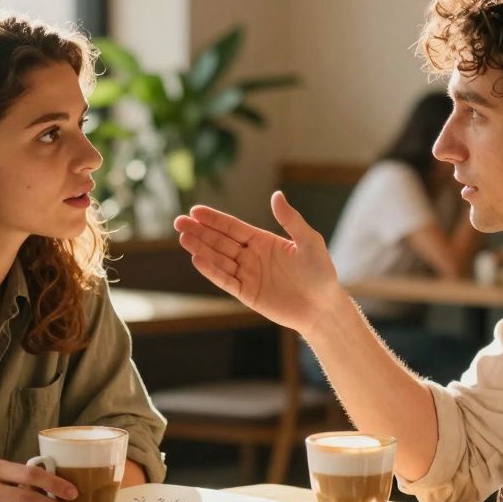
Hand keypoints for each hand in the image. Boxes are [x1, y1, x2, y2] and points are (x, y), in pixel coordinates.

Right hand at [173, 191, 346, 337]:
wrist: (323, 306)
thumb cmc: (320, 272)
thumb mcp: (309, 241)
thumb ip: (291, 220)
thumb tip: (276, 195)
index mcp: (263, 241)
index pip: (233, 228)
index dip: (214, 219)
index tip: (195, 211)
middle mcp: (251, 256)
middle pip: (220, 241)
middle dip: (200, 232)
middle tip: (179, 222)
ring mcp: (248, 275)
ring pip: (219, 259)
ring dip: (200, 249)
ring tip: (183, 238)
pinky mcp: (247, 294)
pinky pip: (225, 280)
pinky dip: (211, 271)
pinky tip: (197, 259)